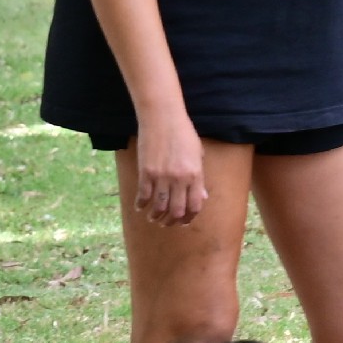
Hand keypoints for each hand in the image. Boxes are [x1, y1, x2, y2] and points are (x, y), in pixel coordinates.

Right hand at [132, 106, 207, 225]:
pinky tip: (140, 207)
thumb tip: (202, 197)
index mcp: (196, 174)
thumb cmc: (183, 133)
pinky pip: (143, 195)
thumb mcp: (198, 154)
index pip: (195, 205)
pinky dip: (141, 204)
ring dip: (156, 216)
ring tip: (154, 218)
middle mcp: (180, 178)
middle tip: (167, 223)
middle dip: (172, 221)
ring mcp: (162, 176)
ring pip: (159, 206)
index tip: (184, 222)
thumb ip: (199, 178)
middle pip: (177, 210)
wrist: (163, 119)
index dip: (189, 217)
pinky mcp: (146, 172)